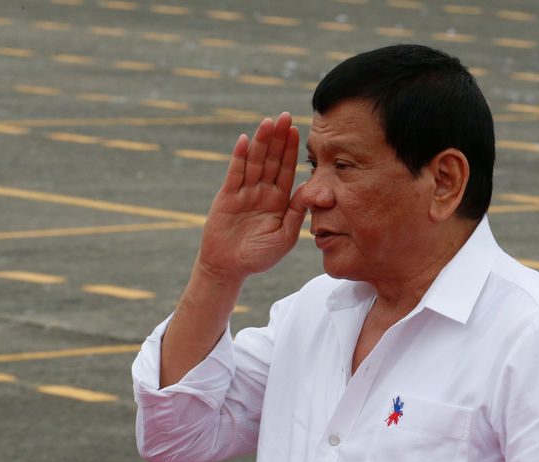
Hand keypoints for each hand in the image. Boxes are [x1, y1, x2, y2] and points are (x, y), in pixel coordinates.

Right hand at [197, 112, 305, 278]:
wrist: (229, 268)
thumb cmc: (259, 256)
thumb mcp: (285, 237)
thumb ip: (296, 213)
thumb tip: (311, 188)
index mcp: (279, 200)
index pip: (288, 170)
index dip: (292, 151)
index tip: (299, 131)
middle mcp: (263, 192)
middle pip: (272, 160)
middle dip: (279, 139)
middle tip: (286, 116)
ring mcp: (244, 192)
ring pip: (255, 162)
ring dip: (261, 142)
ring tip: (268, 122)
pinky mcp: (227, 197)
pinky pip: (235, 174)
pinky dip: (239, 157)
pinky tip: (245, 140)